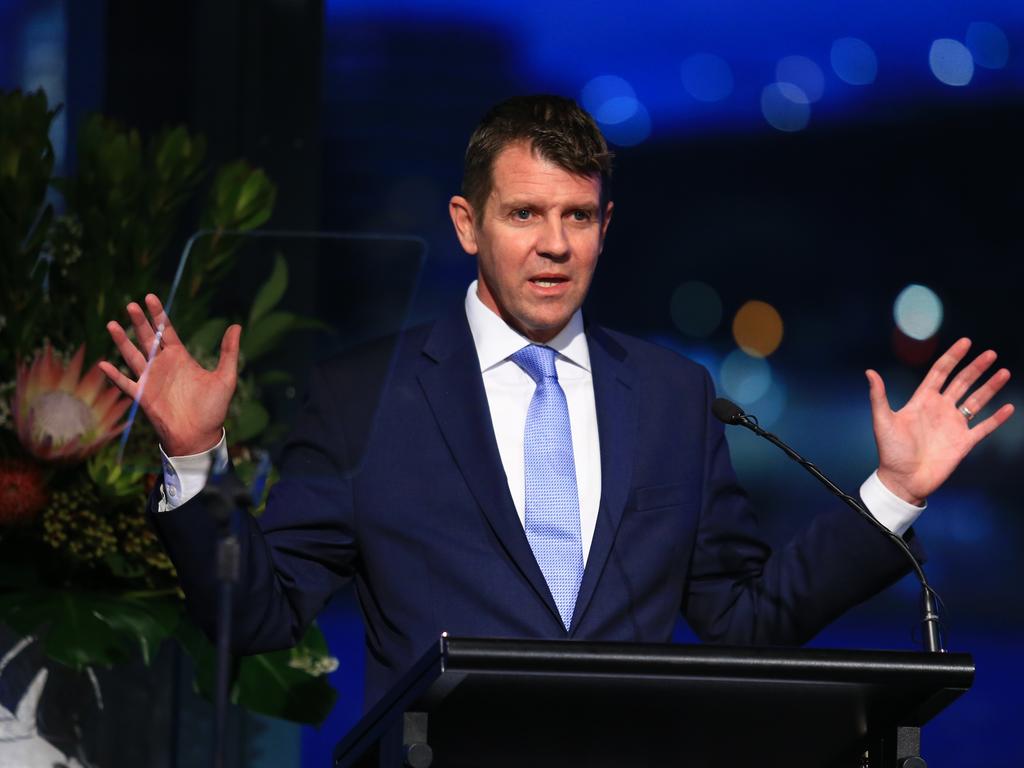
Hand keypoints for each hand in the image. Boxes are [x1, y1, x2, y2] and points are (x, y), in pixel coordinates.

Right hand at [99, 294, 240, 455]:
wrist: (200, 435)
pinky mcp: (142, 395)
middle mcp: (163, 365)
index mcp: (181, 357)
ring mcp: (151, 379)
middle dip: (139, 321)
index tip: (150, 297)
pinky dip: (114, 375)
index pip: (167, 331)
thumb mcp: (226, 377)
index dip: (158, 314)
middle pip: (148, 338)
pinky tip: (103, 364)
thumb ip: (229, 352)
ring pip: (133, 355)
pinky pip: (125, 383)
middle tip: (131, 304)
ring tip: (112, 324)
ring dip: (122, 341)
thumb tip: (236, 325)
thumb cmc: (214, 408)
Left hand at [867, 337, 1013, 505]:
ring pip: (976, 400)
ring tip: (1003, 372)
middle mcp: (940, 409)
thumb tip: (869, 372)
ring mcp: (953, 425)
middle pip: (962, 382)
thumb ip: (879, 396)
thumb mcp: (883, 421)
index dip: (952, 357)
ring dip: (990, 387)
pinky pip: (984, 427)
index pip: (940, 373)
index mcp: (922, 401)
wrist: (903, 480)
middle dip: (976, 367)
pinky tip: (1009, 407)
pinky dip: (996, 418)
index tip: (966, 342)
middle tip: (990, 353)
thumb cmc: (890, 451)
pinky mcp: (964, 442)